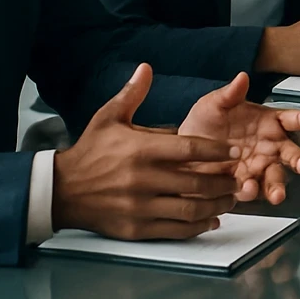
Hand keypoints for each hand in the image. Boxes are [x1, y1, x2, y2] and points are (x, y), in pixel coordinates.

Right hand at [53, 64, 240, 238]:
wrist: (61, 190)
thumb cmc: (90, 151)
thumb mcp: (108, 118)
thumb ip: (132, 94)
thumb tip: (146, 68)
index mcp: (141, 149)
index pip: (189, 149)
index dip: (216, 151)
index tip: (234, 152)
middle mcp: (143, 179)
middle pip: (196, 183)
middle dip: (223, 182)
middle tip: (238, 178)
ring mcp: (140, 206)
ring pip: (190, 209)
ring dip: (217, 205)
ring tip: (231, 198)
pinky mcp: (136, 228)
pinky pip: (175, 230)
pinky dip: (198, 227)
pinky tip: (211, 219)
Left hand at [179, 73, 299, 204]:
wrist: (182, 153)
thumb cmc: (203, 125)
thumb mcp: (213, 105)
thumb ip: (230, 94)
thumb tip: (242, 77)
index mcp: (267, 123)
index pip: (291, 119)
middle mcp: (269, 147)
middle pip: (291, 153)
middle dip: (299, 159)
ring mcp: (258, 168)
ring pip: (276, 177)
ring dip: (279, 186)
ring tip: (277, 195)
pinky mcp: (245, 185)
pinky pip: (253, 191)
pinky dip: (252, 192)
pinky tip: (247, 188)